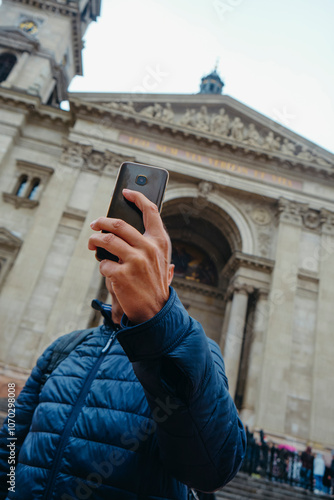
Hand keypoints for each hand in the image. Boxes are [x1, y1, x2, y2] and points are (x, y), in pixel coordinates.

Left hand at [88, 189, 173, 323]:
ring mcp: (135, 261)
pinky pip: (104, 264)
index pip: (150, 210)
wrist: (156, 312)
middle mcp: (148, 248)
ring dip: (94, 240)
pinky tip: (109, 272)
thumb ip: (151, 243)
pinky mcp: (121, 275)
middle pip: (118, 224)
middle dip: (101, 222)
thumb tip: (134, 225)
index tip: (125, 191)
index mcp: (160, 241)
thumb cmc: (156, 284)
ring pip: (106, 240)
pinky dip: (103, 267)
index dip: (137, 197)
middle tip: (95, 224)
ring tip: (92, 244)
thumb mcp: (162, 261)